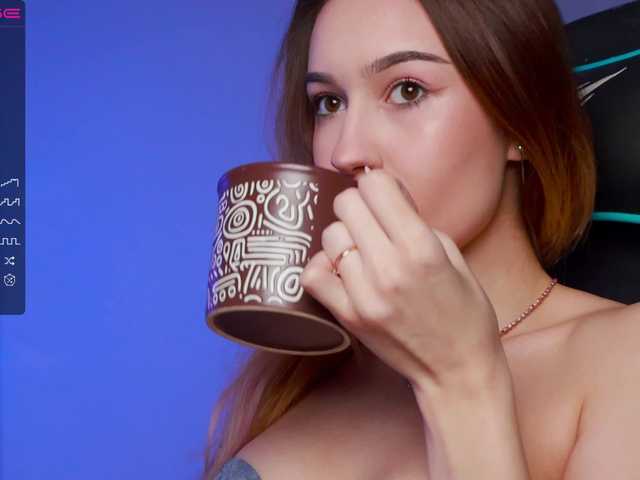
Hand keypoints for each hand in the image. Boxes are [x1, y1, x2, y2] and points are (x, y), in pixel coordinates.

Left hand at [299, 168, 503, 392]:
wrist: (457, 369)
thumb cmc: (464, 312)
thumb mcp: (454, 256)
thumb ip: (418, 221)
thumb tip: (385, 194)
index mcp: (422, 248)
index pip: (374, 185)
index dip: (378, 184)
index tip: (383, 196)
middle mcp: (389, 268)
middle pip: (346, 204)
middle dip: (359, 205)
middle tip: (371, 221)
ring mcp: (364, 294)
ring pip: (330, 235)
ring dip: (344, 236)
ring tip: (362, 250)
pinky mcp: (348, 317)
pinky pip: (312, 275)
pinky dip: (323, 266)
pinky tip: (342, 270)